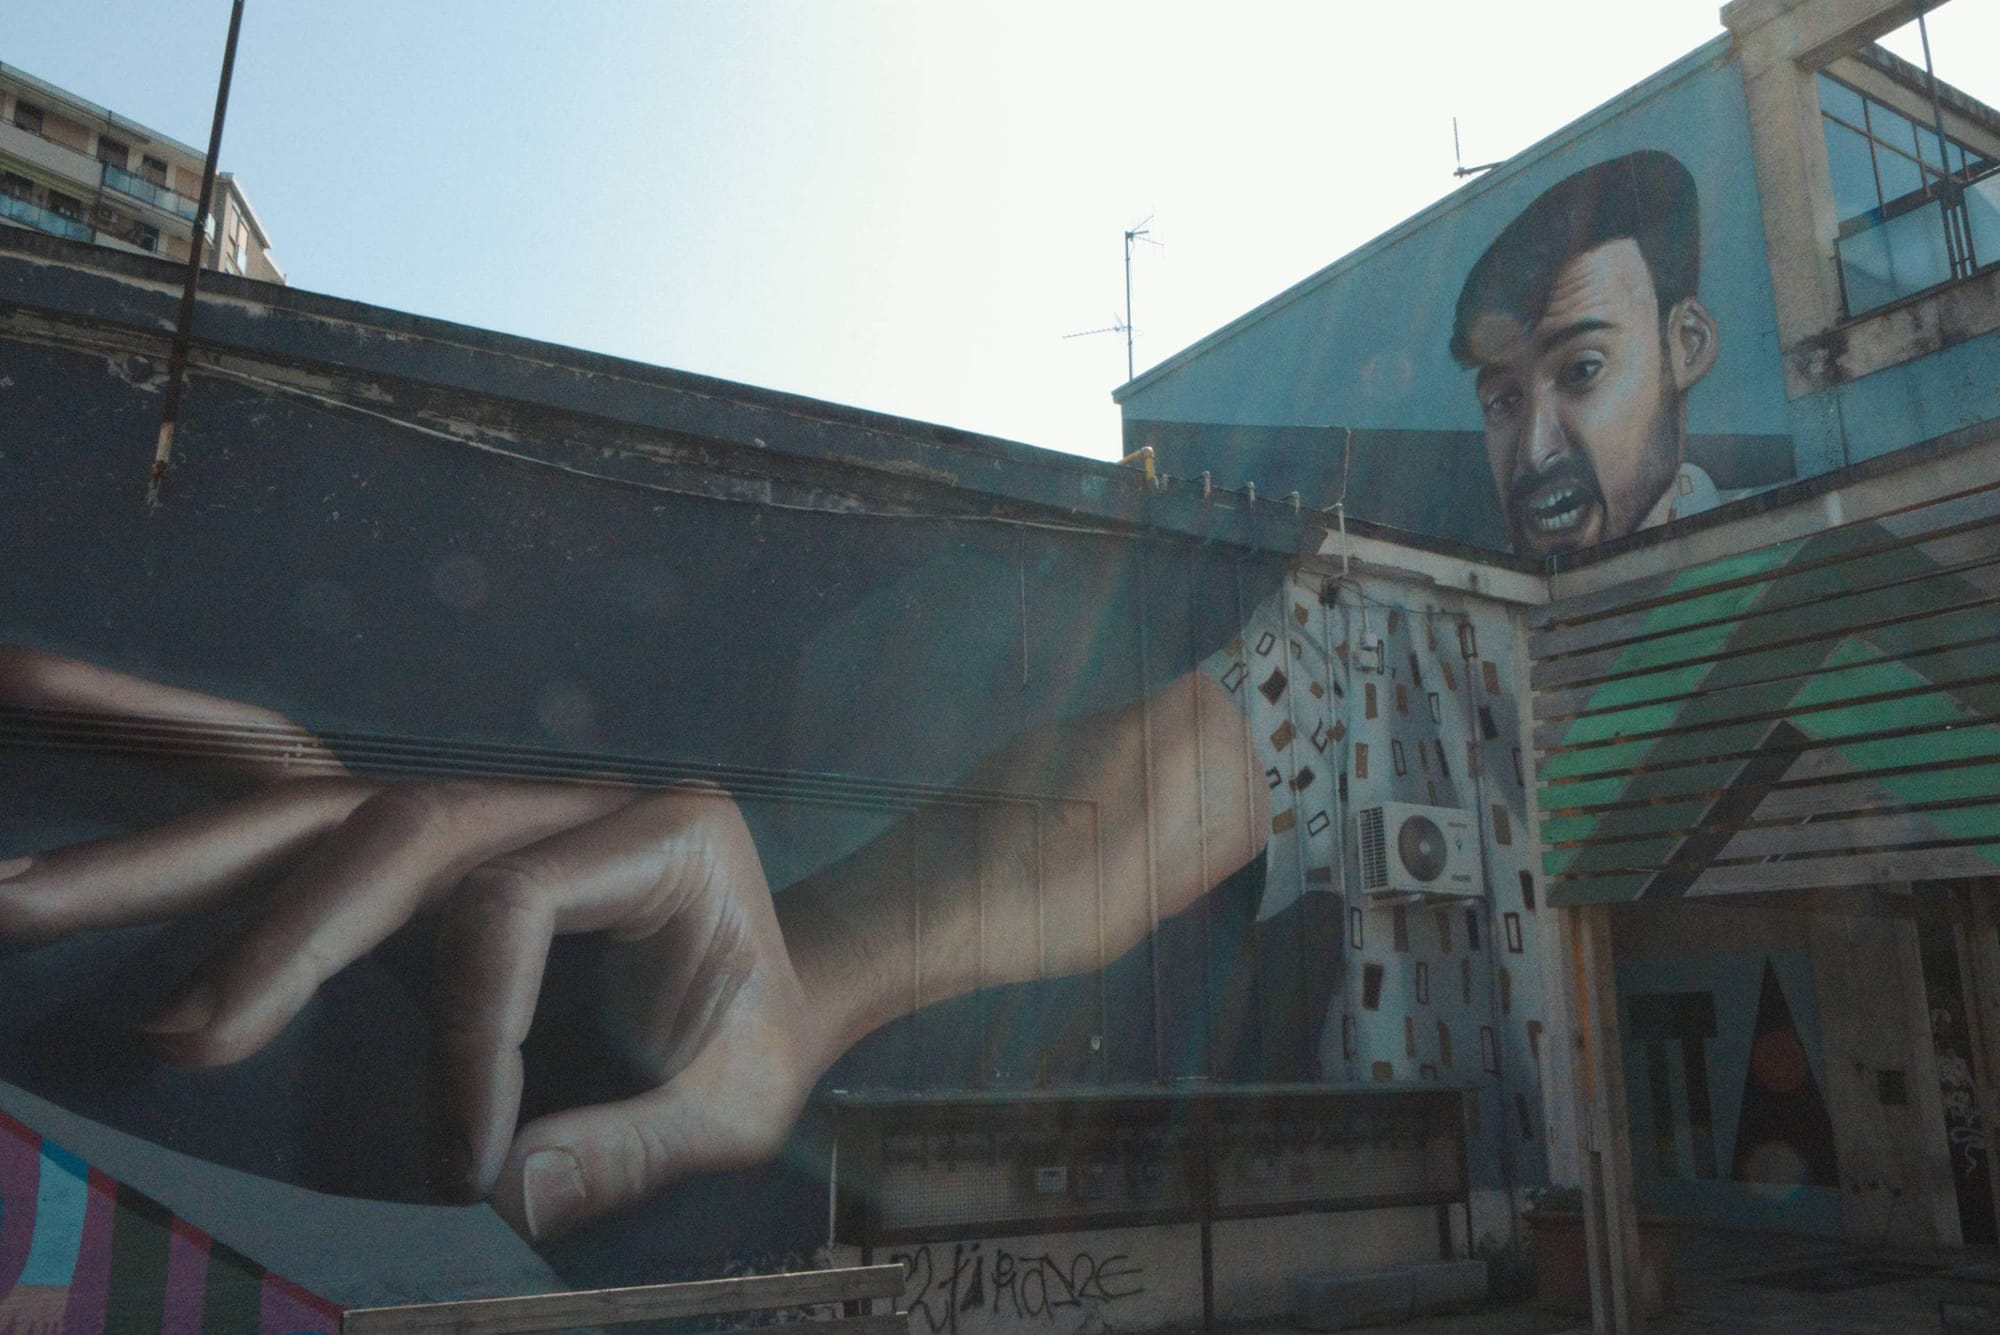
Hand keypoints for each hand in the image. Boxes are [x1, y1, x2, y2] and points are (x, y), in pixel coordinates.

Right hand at [0, 647, 828, 1241]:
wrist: (780, 984)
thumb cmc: (758, 1042)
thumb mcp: (738, 1106)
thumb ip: (634, 1146)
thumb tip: (497, 1196)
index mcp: (662, 832)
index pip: (512, 908)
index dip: (473, 1039)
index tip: (465, 1165)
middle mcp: (557, 794)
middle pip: (387, 830)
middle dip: (271, 933)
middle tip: (173, 1040)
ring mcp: (480, 802)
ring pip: (304, 801)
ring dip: (159, 844)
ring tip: (13, 887)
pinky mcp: (417, 840)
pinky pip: (283, 782)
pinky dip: (161, 742)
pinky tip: (35, 687)